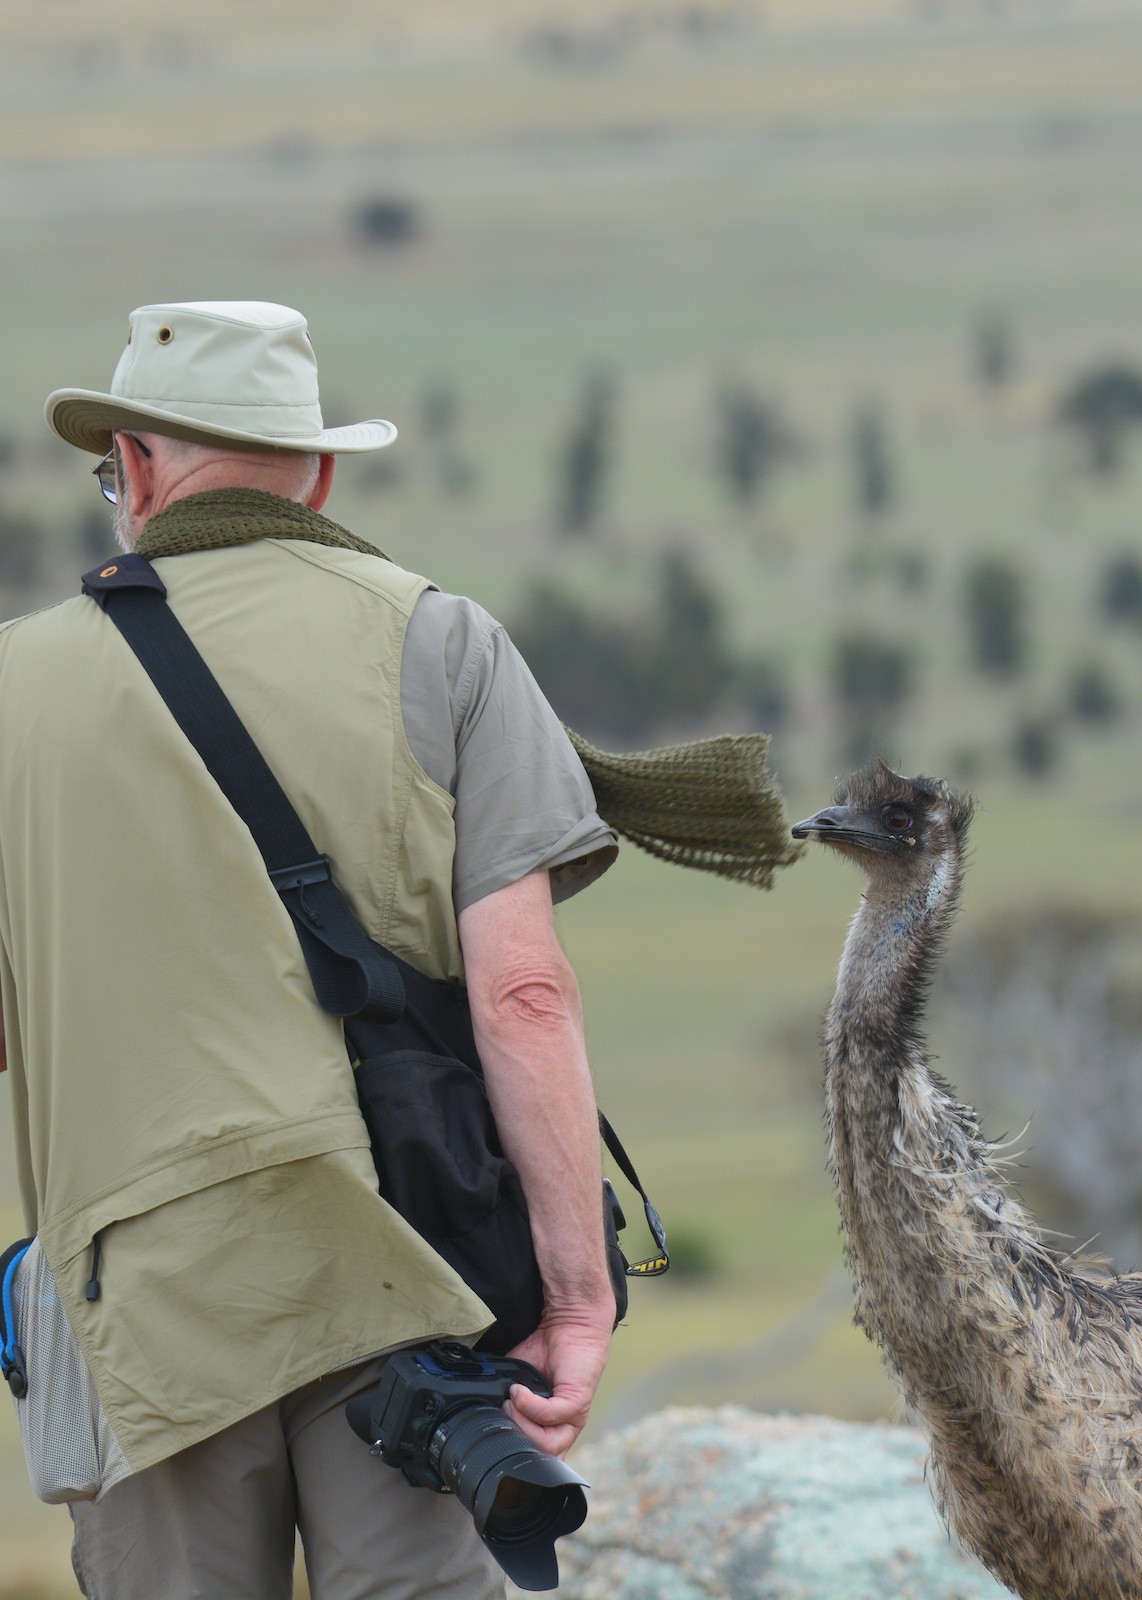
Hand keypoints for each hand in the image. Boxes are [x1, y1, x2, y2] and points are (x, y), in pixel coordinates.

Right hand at [503, 1305, 612, 1456]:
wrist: (568, 1322)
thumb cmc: (544, 1351)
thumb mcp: (516, 1381)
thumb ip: (505, 1400)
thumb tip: (480, 1413)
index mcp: (548, 1428)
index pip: (535, 1459)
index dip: (514, 1454)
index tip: (494, 1435)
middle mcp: (563, 1427)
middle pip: (540, 1457)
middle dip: (515, 1440)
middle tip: (501, 1413)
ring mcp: (572, 1417)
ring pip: (548, 1445)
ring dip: (522, 1425)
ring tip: (510, 1402)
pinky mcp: (577, 1401)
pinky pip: (552, 1415)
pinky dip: (530, 1406)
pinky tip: (519, 1390)